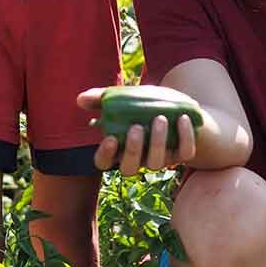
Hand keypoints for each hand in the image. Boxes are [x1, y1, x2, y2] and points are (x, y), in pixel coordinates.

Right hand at [75, 87, 199, 175]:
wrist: (180, 106)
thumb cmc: (145, 105)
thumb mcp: (125, 98)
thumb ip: (102, 98)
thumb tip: (80, 99)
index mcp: (119, 148)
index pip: (103, 162)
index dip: (105, 155)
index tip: (109, 138)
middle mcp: (138, 159)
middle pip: (129, 169)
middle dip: (132, 150)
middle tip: (136, 127)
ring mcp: (160, 158)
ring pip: (156, 163)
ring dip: (157, 142)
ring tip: (160, 118)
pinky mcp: (182, 154)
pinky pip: (184, 153)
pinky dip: (185, 137)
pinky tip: (182, 118)